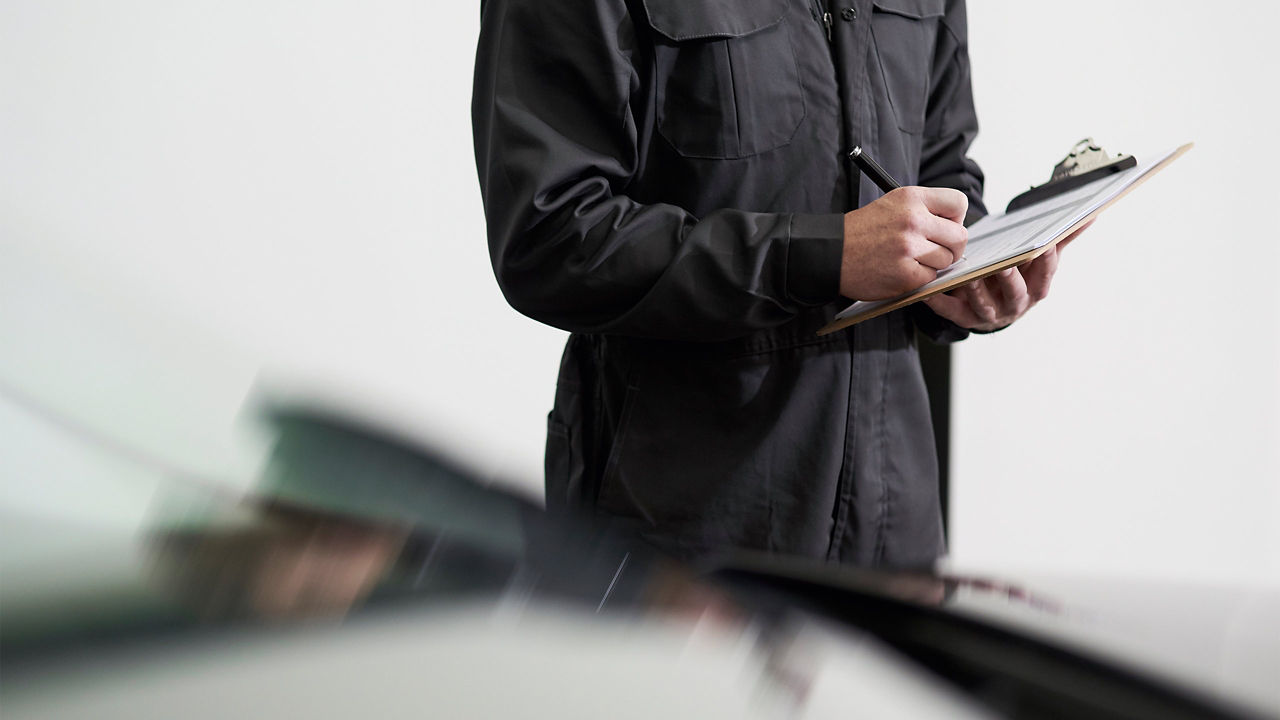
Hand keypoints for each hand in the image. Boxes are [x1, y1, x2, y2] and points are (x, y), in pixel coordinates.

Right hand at [840, 186, 968, 299]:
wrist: (831, 253)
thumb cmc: (861, 231)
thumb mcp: (892, 204)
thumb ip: (924, 209)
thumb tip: (955, 225)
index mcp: (911, 198)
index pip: (958, 203)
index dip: (956, 218)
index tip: (945, 227)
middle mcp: (913, 220)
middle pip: (959, 237)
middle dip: (951, 247)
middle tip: (934, 250)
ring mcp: (909, 248)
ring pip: (946, 260)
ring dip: (933, 264)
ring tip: (910, 259)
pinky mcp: (905, 274)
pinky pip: (931, 278)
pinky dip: (919, 278)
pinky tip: (901, 270)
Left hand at [922, 220, 1092, 331]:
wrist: (992, 307)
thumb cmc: (1019, 277)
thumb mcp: (1040, 261)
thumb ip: (1062, 239)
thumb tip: (1091, 214)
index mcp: (1036, 289)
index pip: (1045, 276)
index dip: (1046, 263)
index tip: (1044, 245)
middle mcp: (1015, 305)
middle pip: (1015, 293)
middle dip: (1010, 279)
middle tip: (1005, 264)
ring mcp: (990, 314)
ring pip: (984, 305)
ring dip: (977, 291)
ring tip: (968, 276)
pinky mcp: (964, 318)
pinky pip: (952, 312)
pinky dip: (941, 302)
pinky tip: (931, 290)